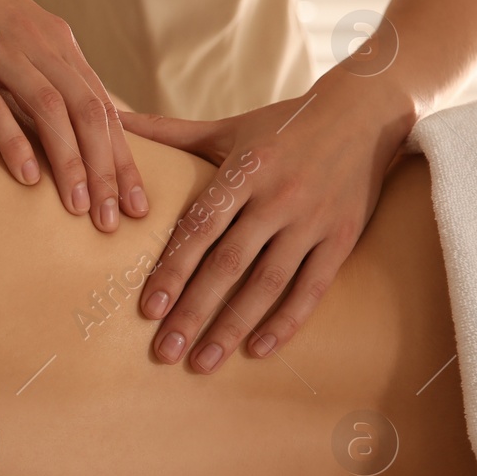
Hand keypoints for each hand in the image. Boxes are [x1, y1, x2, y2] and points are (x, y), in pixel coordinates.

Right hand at [0, 0, 148, 231]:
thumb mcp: (22, 34)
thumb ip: (49, 73)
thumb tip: (78, 124)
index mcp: (60, 44)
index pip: (104, 110)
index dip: (123, 160)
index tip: (137, 205)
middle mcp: (40, 46)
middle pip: (88, 114)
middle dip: (105, 171)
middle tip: (115, 220)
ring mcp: (1, 51)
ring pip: (51, 111)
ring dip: (69, 162)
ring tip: (77, 207)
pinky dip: (13, 139)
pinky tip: (26, 175)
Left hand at [120, 76, 414, 371]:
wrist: (364, 112)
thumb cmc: (282, 126)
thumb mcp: (227, 128)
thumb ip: (169, 131)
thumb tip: (113, 117)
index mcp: (244, 171)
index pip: (200, 228)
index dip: (173, 270)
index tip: (149, 309)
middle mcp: (277, 198)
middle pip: (228, 264)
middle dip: (194, 311)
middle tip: (165, 351)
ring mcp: (312, 220)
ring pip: (268, 283)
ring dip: (233, 326)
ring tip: (203, 363)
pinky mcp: (343, 238)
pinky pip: (312, 287)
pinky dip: (286, 322)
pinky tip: (258, 350)